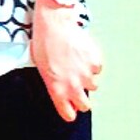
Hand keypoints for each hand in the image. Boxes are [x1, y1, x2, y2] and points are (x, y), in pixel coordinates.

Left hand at [30, 7, 103, 121]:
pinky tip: (83, 54)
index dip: (69, 111)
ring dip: (87, 78)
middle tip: (78, 89)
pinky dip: (93, 64)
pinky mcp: (95, 62)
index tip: (70, 109)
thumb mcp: (41, 68)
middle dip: (82, 100)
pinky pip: (97, 69)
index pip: (68, 114)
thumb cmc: (44, 43)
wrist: (55, 24)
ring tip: (77, 65)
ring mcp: (86, 74)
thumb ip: (53, 84)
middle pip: (85, 106)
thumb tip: (60, 90)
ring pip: (93, 85)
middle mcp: (73, 86)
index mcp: (57, 89)